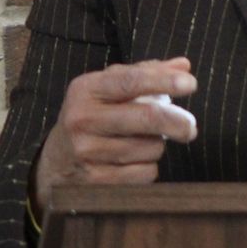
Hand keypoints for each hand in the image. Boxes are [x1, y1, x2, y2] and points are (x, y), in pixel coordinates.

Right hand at [32, 58, 197, 213]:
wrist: (55, 162)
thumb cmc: (92, 117)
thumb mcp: (108, 89)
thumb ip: (145, 74)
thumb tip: (184, 65)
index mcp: (86, 89)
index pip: (131, 81)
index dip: (164, 81)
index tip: (191, 84)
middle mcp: (82, 119)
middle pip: (146, 118)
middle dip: (177, 122)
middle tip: (191, 127)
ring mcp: (86, 152)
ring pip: (148, 148)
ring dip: (158, 146)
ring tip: (144, 142)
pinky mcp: (94, 181)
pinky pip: (143, 174)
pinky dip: (148, 168)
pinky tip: (135, 162)